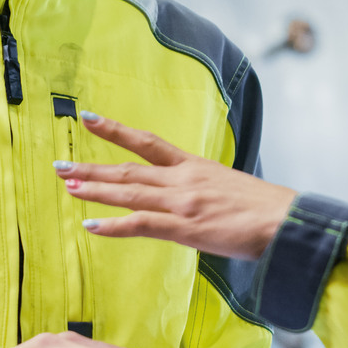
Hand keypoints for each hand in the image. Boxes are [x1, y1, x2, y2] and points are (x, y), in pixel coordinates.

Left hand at [59, 113, 296, 259]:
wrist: (287, 221)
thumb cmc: (267, 209)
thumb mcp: (230, 188)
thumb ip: (206, 190)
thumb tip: (194, 199)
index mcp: (196, 166)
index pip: (148, 143)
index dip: (117, 131)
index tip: (90, 119)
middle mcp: (184, 179)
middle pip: (129, 169)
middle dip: (93, 165)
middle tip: (60, 164)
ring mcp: (182, 202)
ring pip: (129, 192)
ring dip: (95, 189)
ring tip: (68, 184)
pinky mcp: (185, 227)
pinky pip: (141, 224)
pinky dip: (113, 225)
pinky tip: (90, 226)